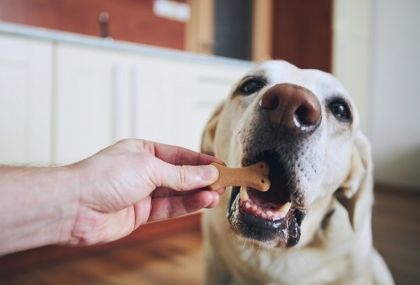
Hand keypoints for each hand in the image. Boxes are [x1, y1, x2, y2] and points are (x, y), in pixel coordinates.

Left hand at [66, 139, 223, 245]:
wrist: (74, 206)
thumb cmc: (103, 177)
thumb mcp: (149, 168)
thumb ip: (181, 174)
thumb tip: (207, 173)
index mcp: (144, 151)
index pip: (180, 155)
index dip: (202, 161)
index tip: (221, 166)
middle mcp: (144, 171)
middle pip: (180, 174)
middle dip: (202, 179)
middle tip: (224, 182)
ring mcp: (143, 193)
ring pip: (177, 193)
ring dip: (198, 194)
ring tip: (217, 194)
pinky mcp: (141, 213)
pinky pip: (169, 208)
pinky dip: (187, 206)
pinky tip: (202, 202)